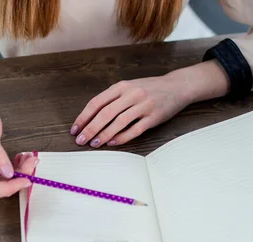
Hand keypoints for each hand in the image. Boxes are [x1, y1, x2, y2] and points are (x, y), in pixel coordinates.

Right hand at [0, 95, 36, 200]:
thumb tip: (8, 173)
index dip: (8, 189)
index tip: (26, 178)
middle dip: (18, 179)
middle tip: (32, 161)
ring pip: (4, 183)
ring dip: (20, 173)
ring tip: (29, 157)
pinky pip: (5, 176)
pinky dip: (17, 169)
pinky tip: (22, 158)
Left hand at [70, 61, 229, 147]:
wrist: (177, 86)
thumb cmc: (149, 88)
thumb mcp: (129, 87)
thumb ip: (113, 99)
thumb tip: (91, 117)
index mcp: (122, 86)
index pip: (97, 102)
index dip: (84, 117)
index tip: (75, 129)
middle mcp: (131, 94)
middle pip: (105, 113)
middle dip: (90, 128)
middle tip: (80, 140)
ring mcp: (143, 105)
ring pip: (118, 122)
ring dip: (103, 135)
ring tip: (94, 144)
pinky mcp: (153, 117)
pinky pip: (134, 130)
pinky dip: (121, 137)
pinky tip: (112, 143)